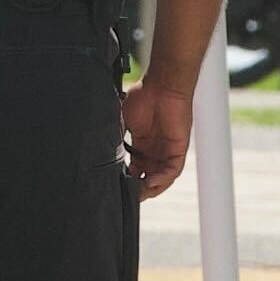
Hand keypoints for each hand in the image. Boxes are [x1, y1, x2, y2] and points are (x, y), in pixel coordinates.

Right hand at [117, 73, 196, 199]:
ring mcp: (167, 151)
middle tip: (126, 195)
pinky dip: (162, 180)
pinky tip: (150, 183)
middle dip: (138, 189)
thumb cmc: (143, 96)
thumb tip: (101, 151)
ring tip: (138, 194)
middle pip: (147, 177)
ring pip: (161, 178)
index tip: (115, 185)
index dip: (127, 179)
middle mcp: (155, 150)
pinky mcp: (178, 150)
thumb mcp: (123, 121)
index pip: (135, 169)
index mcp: (142, 144)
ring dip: (151, 188)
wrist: (161, 85)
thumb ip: (116, 137)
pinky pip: (172, 171)